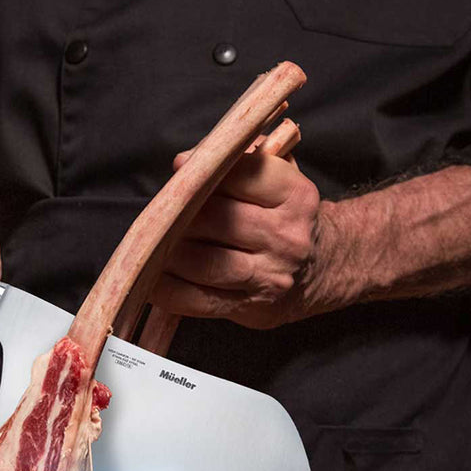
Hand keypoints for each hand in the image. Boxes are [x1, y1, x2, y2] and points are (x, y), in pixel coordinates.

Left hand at [152, 148, 320, 328]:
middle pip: (217, 220)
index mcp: (295, 195)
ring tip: (151, 246)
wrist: (319, 267)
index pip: (242, 175)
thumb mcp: (275, 176)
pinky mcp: (251, 308)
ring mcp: (271, 277)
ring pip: (205, 263)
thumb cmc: (282, 214)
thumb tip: (185, 163)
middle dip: (180, 215)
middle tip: (158, 213)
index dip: (205, 172)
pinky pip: (199, 301)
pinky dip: (168, 290)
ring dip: (169, 254)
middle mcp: (288, 237)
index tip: (180, 172)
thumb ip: (235, 161)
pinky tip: (152, 280)